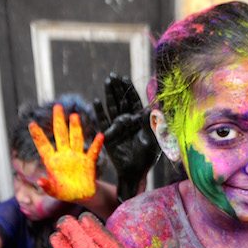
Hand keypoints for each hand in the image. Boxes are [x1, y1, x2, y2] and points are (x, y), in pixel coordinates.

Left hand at [29, 104, 104, 201]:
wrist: (80, 195)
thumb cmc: (64, 192)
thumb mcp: (53, 191)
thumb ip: (47, 186)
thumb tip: (40, 181)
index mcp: (52, 161)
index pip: (44, 146)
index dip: (38, 136)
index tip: (31, 124)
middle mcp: (64, 155)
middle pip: (61, 135)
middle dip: (59, 121)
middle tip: (58, 107)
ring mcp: (77, 157)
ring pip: (76, 138)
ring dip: (75, 128)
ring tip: (74, 116)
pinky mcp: (88, 162)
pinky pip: (93, 152)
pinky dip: (97, 144)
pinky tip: (100, 136)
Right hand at [93, 73, 158, 200]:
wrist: (134, 171)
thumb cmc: (146, 157)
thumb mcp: (151, 139)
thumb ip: (150, 123)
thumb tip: (151, 108)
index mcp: (139, 120)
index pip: (134, 101)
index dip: (129, 90)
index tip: (124, 78)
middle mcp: (128, 121)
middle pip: (122, 100)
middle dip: (117, 88)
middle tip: (113, 76)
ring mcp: (117, 126)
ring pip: (113, 107)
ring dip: (109, 95)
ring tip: (107, 82)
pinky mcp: (109, 134)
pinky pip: (103, 120)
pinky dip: (99, 111)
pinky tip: (96, 101)